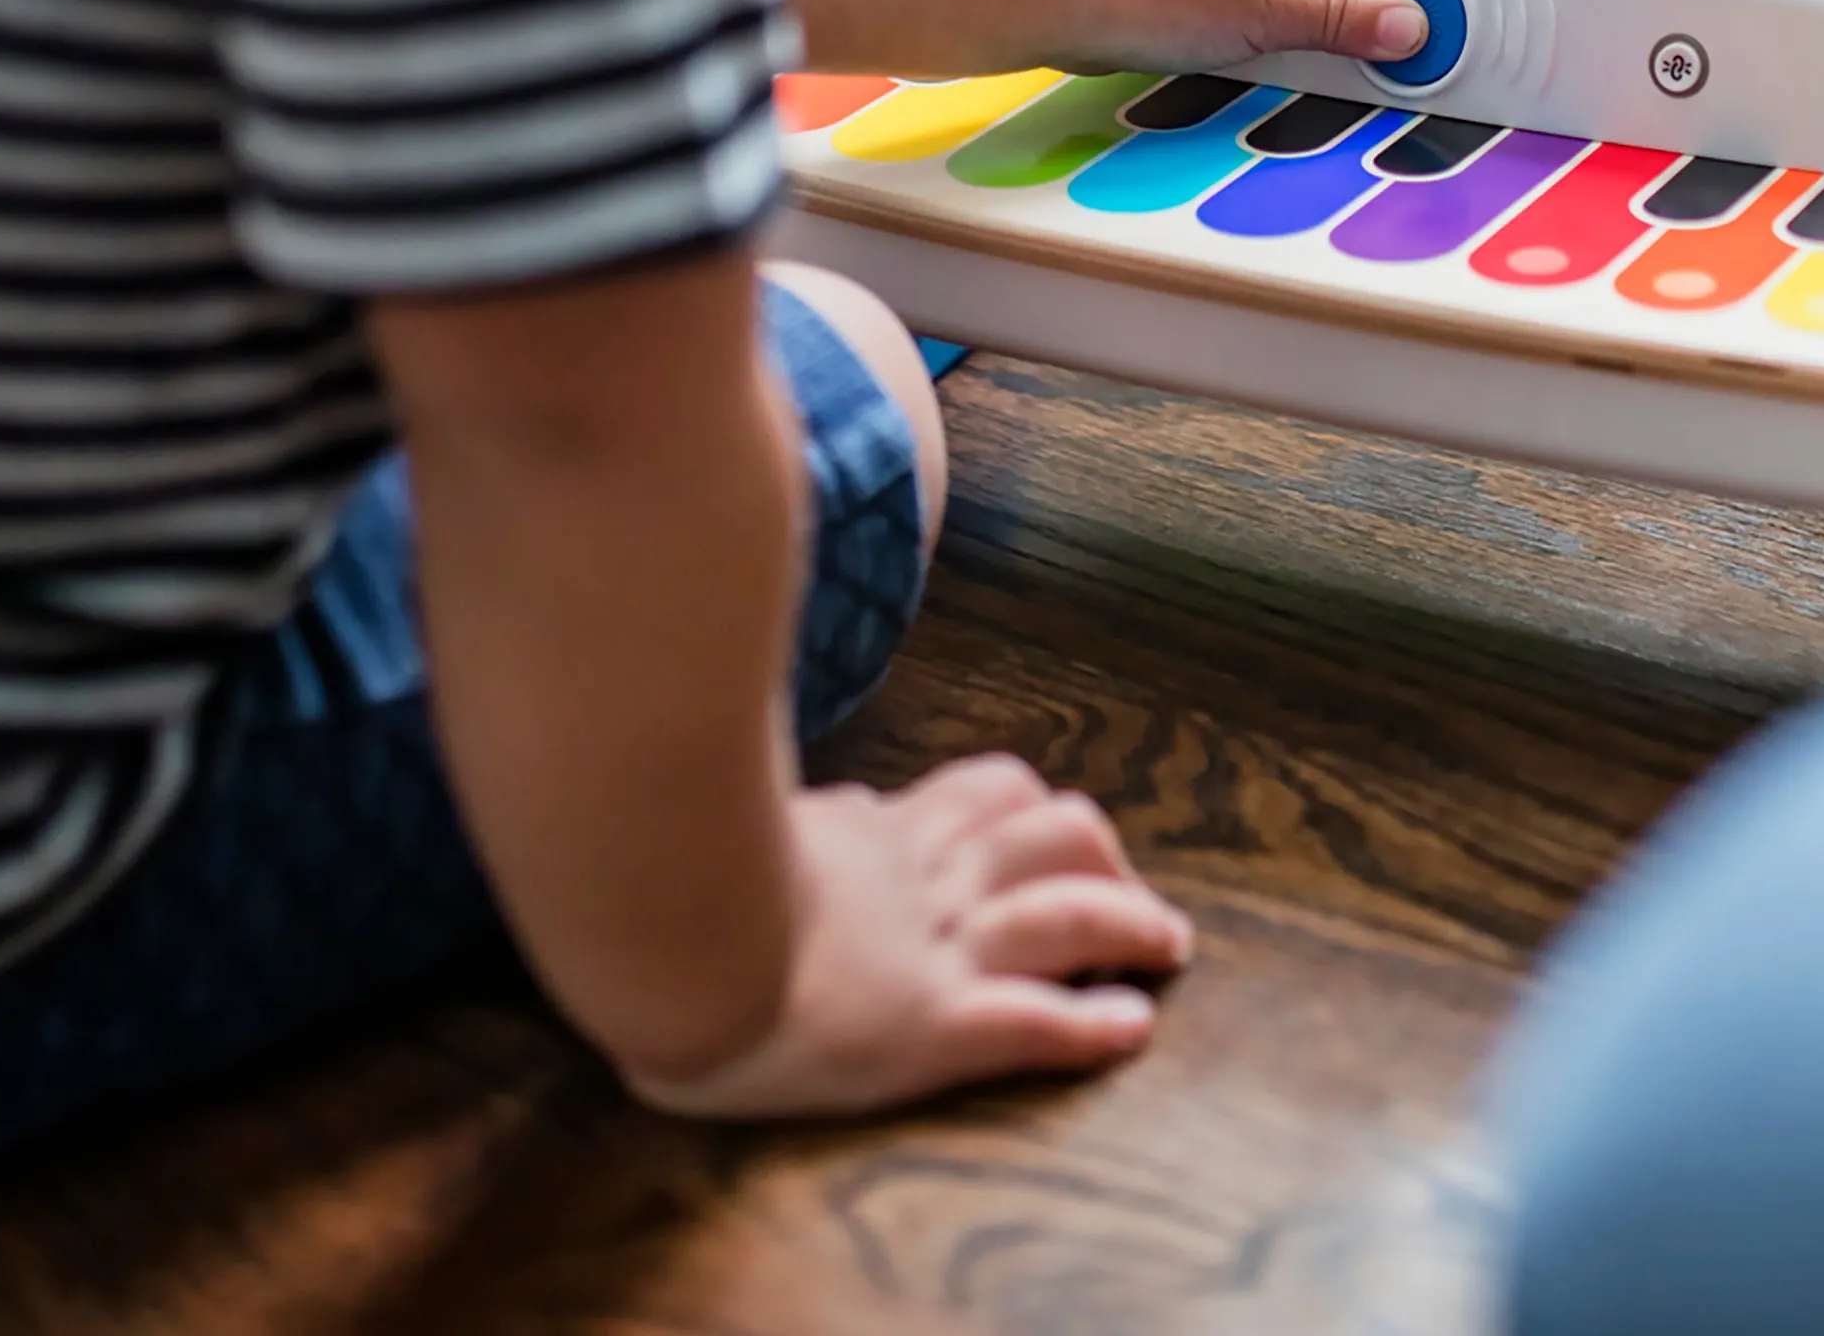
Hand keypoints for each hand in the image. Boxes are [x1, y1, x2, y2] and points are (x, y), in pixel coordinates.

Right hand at [628, 759, 1192, 1120]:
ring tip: (1167, 948)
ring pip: (1066, 914)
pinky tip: (1128, 1029)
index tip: (1061, 829)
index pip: (986, 794)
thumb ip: (808, 819)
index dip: (1038, 811)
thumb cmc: (679, 879)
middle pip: (1052, 834)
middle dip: (1108, 858)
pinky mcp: (926, 1026)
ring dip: (1131, 928)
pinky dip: (1089, 1027)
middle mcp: (922, 879)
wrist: (656, 930)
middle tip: (1134, 896)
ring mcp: (931, 950)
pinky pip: (1030, 1019)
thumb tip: (828, 807)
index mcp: (879, 833)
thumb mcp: (754, 822)